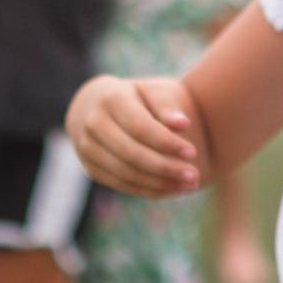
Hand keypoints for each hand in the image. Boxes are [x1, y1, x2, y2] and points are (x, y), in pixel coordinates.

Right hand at [67, 75, 201, 195]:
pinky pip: (122, 185)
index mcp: (111, 99)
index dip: (166, 143)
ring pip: (126, 173)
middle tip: (194, 176)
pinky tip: (174, 189)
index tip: (192, 152)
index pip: (140, 127)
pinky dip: (150, 190)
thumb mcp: (154, 91)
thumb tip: (182, 124)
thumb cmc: (139, 97)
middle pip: (131, 154)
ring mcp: (88, 148)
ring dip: (160, 183)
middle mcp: (94, 124)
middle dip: (165, 167)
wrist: (101, 106)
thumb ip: (167, 105)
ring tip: (189, 185)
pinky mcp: (92, 168)